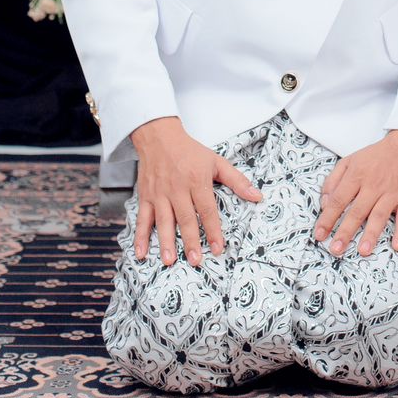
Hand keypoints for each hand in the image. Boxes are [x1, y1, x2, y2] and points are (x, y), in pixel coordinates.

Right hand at [131, 116, 262, 266]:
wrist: (159, 137)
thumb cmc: (190, 151)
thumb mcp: (216, 161)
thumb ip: (236, 180)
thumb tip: (257, 197)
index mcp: (197, 180)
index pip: (207, 209)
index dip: (214, 229)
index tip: (219, 248)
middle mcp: (177, 189)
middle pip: (185, 218)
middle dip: (190, 240)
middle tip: (195, 260)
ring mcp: (159, 194)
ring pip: (163, 221)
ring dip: (165, 242)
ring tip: (169, 261)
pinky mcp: (145, 196)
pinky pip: (142, 219)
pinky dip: (140, 236)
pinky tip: (141, 253)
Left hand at [314, 130, 397, 256]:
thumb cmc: (376, 157)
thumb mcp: (350, 161)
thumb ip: (333, 181)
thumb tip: (323, 203)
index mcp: (357, 175)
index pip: (338, 199)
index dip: (328, 218)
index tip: (319, 234)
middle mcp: (374, 185)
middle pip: (357, 211)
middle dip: (345, 231)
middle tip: (336, 249)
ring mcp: (392, 193)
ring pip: (379, 215)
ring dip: (371, 234)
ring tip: (363, 251)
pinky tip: (397, 245)